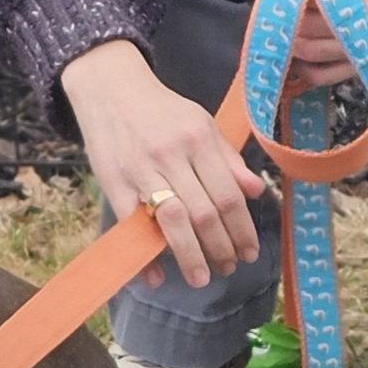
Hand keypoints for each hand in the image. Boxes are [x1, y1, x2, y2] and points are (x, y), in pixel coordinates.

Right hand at [59, 41, 265, 294]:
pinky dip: (145, 254)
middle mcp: (172, 155)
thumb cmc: (162, 111)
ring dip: (190, 256)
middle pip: (204, 211)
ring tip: (202, 278)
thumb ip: (228, 159)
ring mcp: (141, 169)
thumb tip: (256, 191)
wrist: (111, 89)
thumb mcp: (202, 124)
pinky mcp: (114, 182)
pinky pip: (132, 224)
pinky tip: (157, 277)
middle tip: (229, 267)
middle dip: (220, 247)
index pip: (227, 193)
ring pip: (173, 220)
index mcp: (198, 139)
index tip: (250, 251)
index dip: (242, 228)